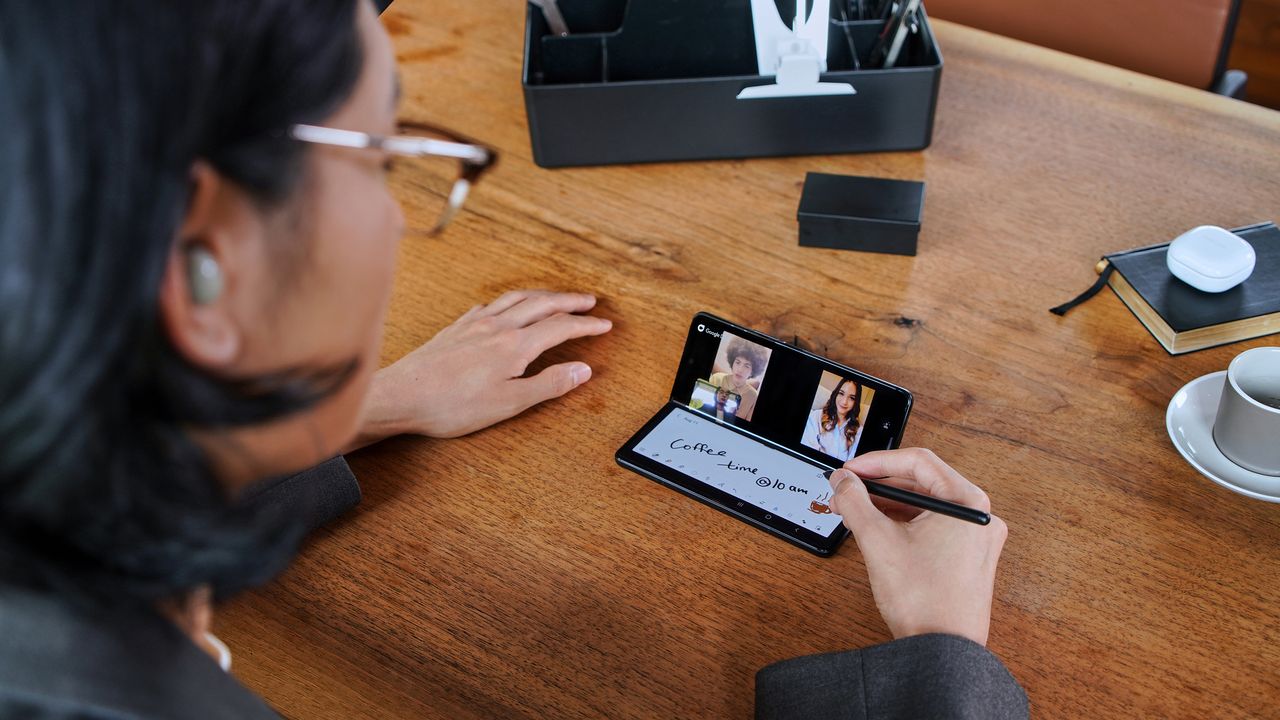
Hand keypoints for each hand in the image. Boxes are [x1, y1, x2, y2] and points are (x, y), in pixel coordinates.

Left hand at [350, 290, 611, 447]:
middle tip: (588, 301)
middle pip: (542, 304)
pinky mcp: (456, 328)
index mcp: (515, 345)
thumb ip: (549, 384)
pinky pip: (489, 305)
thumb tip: (582, 370)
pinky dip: (507, 301)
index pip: (560, 327)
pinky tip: (503, 307)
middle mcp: (496, 326)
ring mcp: (474, 324)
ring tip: (554, 297)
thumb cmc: (451, 404)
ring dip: (541, 295)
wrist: (401, 396)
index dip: (586, 325)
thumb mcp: (510, 402)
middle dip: (569, 301)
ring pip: (515, 299)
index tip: (603, 324)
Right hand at [827, 448, 1007, 645]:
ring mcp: (977, 538)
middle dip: (879, 485)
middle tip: (847, 491)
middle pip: (923, 482)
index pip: (918, 461)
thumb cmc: (925, 602)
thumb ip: (855, 502)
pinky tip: (879, 530)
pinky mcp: (969, 558)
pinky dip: (905, 524)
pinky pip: (934, 526)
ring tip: (856, 512)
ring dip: (889, 505)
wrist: (943, 651)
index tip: (850, 471)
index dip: (876, 462)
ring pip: (926, 506)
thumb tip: (842, 482)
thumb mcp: (878, 541)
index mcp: (968, 502)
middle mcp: (979, 516)